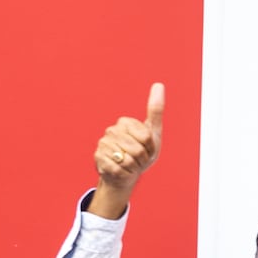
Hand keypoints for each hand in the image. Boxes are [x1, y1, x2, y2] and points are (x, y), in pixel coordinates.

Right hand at [89, 83, 163, 218]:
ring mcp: (103, 144)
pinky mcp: (97, 157)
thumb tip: (159, 84)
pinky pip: (118, 168)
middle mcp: (111, 130)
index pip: (146, 137)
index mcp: (125, 122)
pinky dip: (124, 173)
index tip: (146, 148)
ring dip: (133, 167)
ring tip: (129, 164)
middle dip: (142, 159)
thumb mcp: (153, 132)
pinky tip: (120, 170)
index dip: (150, 147)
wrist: (126, 173)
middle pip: (137, 149)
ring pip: (128, 160)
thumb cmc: (142, 152)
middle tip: (138, 159)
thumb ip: (155, 109)